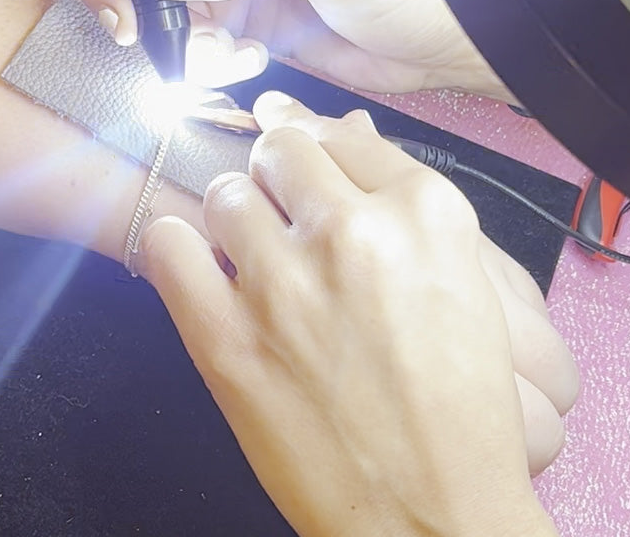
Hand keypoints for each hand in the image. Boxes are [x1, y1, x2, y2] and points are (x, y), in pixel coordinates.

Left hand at [141, 94, 574, 536]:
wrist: (431, 515)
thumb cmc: (455, 406)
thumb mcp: (461, 282)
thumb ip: (397, 199)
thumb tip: (340, 130)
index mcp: (424, 214)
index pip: (339, 135)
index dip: (310, 140)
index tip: (290, 144)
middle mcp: (352, 233)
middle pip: (278, 150)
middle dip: (274, 173)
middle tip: (277, 210)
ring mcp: (285, 284)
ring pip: (224, 192)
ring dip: (232, 214)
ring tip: (248, 253)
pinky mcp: (228, 339)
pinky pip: (169, 246)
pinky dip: (174, 246)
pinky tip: (193, 262)